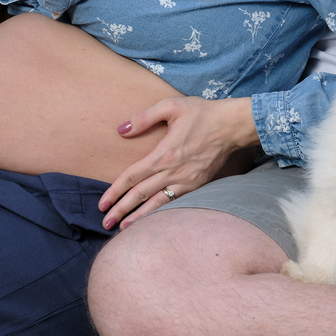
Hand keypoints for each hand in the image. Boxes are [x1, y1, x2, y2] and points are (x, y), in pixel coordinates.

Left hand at [98, 95, 257, 228]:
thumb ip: (144, 117)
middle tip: (106, 222)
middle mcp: (174, 172)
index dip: (115, 191)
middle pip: (141, 194)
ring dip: (139, 217)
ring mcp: (187, 181)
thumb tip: (121, 129)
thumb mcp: (171, 106)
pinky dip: (161, 212)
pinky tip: (152, 220)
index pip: (132, 176)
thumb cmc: (202, 113)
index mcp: (164, 154)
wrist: (232, 126)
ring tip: (123, 229)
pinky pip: (175, 202)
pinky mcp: (197, 185)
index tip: (102, 203)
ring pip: (157, 203)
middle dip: (121, 210)